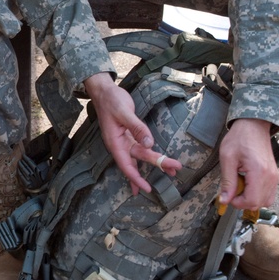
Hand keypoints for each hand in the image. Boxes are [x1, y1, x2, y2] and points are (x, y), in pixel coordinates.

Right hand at [84, 72, 181, 194]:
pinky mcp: (129, 135)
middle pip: (138, 159)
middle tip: (174, 169)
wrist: (104, 91)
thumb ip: (137, 128)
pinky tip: (157, 160)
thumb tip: (149, 144)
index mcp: (114, 142)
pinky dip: (149, 154)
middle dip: (156, 164)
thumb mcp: (124, 112)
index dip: (136, 178)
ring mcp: (124, 141)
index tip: (147, 188)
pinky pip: (140, 148)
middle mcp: (119, 145)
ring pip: (141, 155)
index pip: (126, 165)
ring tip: (171, 170)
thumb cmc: (110, 101)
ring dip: (155, 162)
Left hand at [217, 118, 278, 209]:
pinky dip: (258, 194)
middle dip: (243, 201)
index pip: (251, 201)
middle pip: (259, 203)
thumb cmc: (239, 138)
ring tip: (240, 185)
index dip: (237, 203)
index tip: (228, 195)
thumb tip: (224, 200)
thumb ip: (227, 181)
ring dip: (251, 198)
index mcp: (259, 172)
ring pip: (265, 201)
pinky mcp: (275, 176)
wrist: (254, 126)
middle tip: (233, 189)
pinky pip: (269, 194)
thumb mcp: (227, 158)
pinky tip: (248, 183)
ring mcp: (275, 177)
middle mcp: (271, 177)